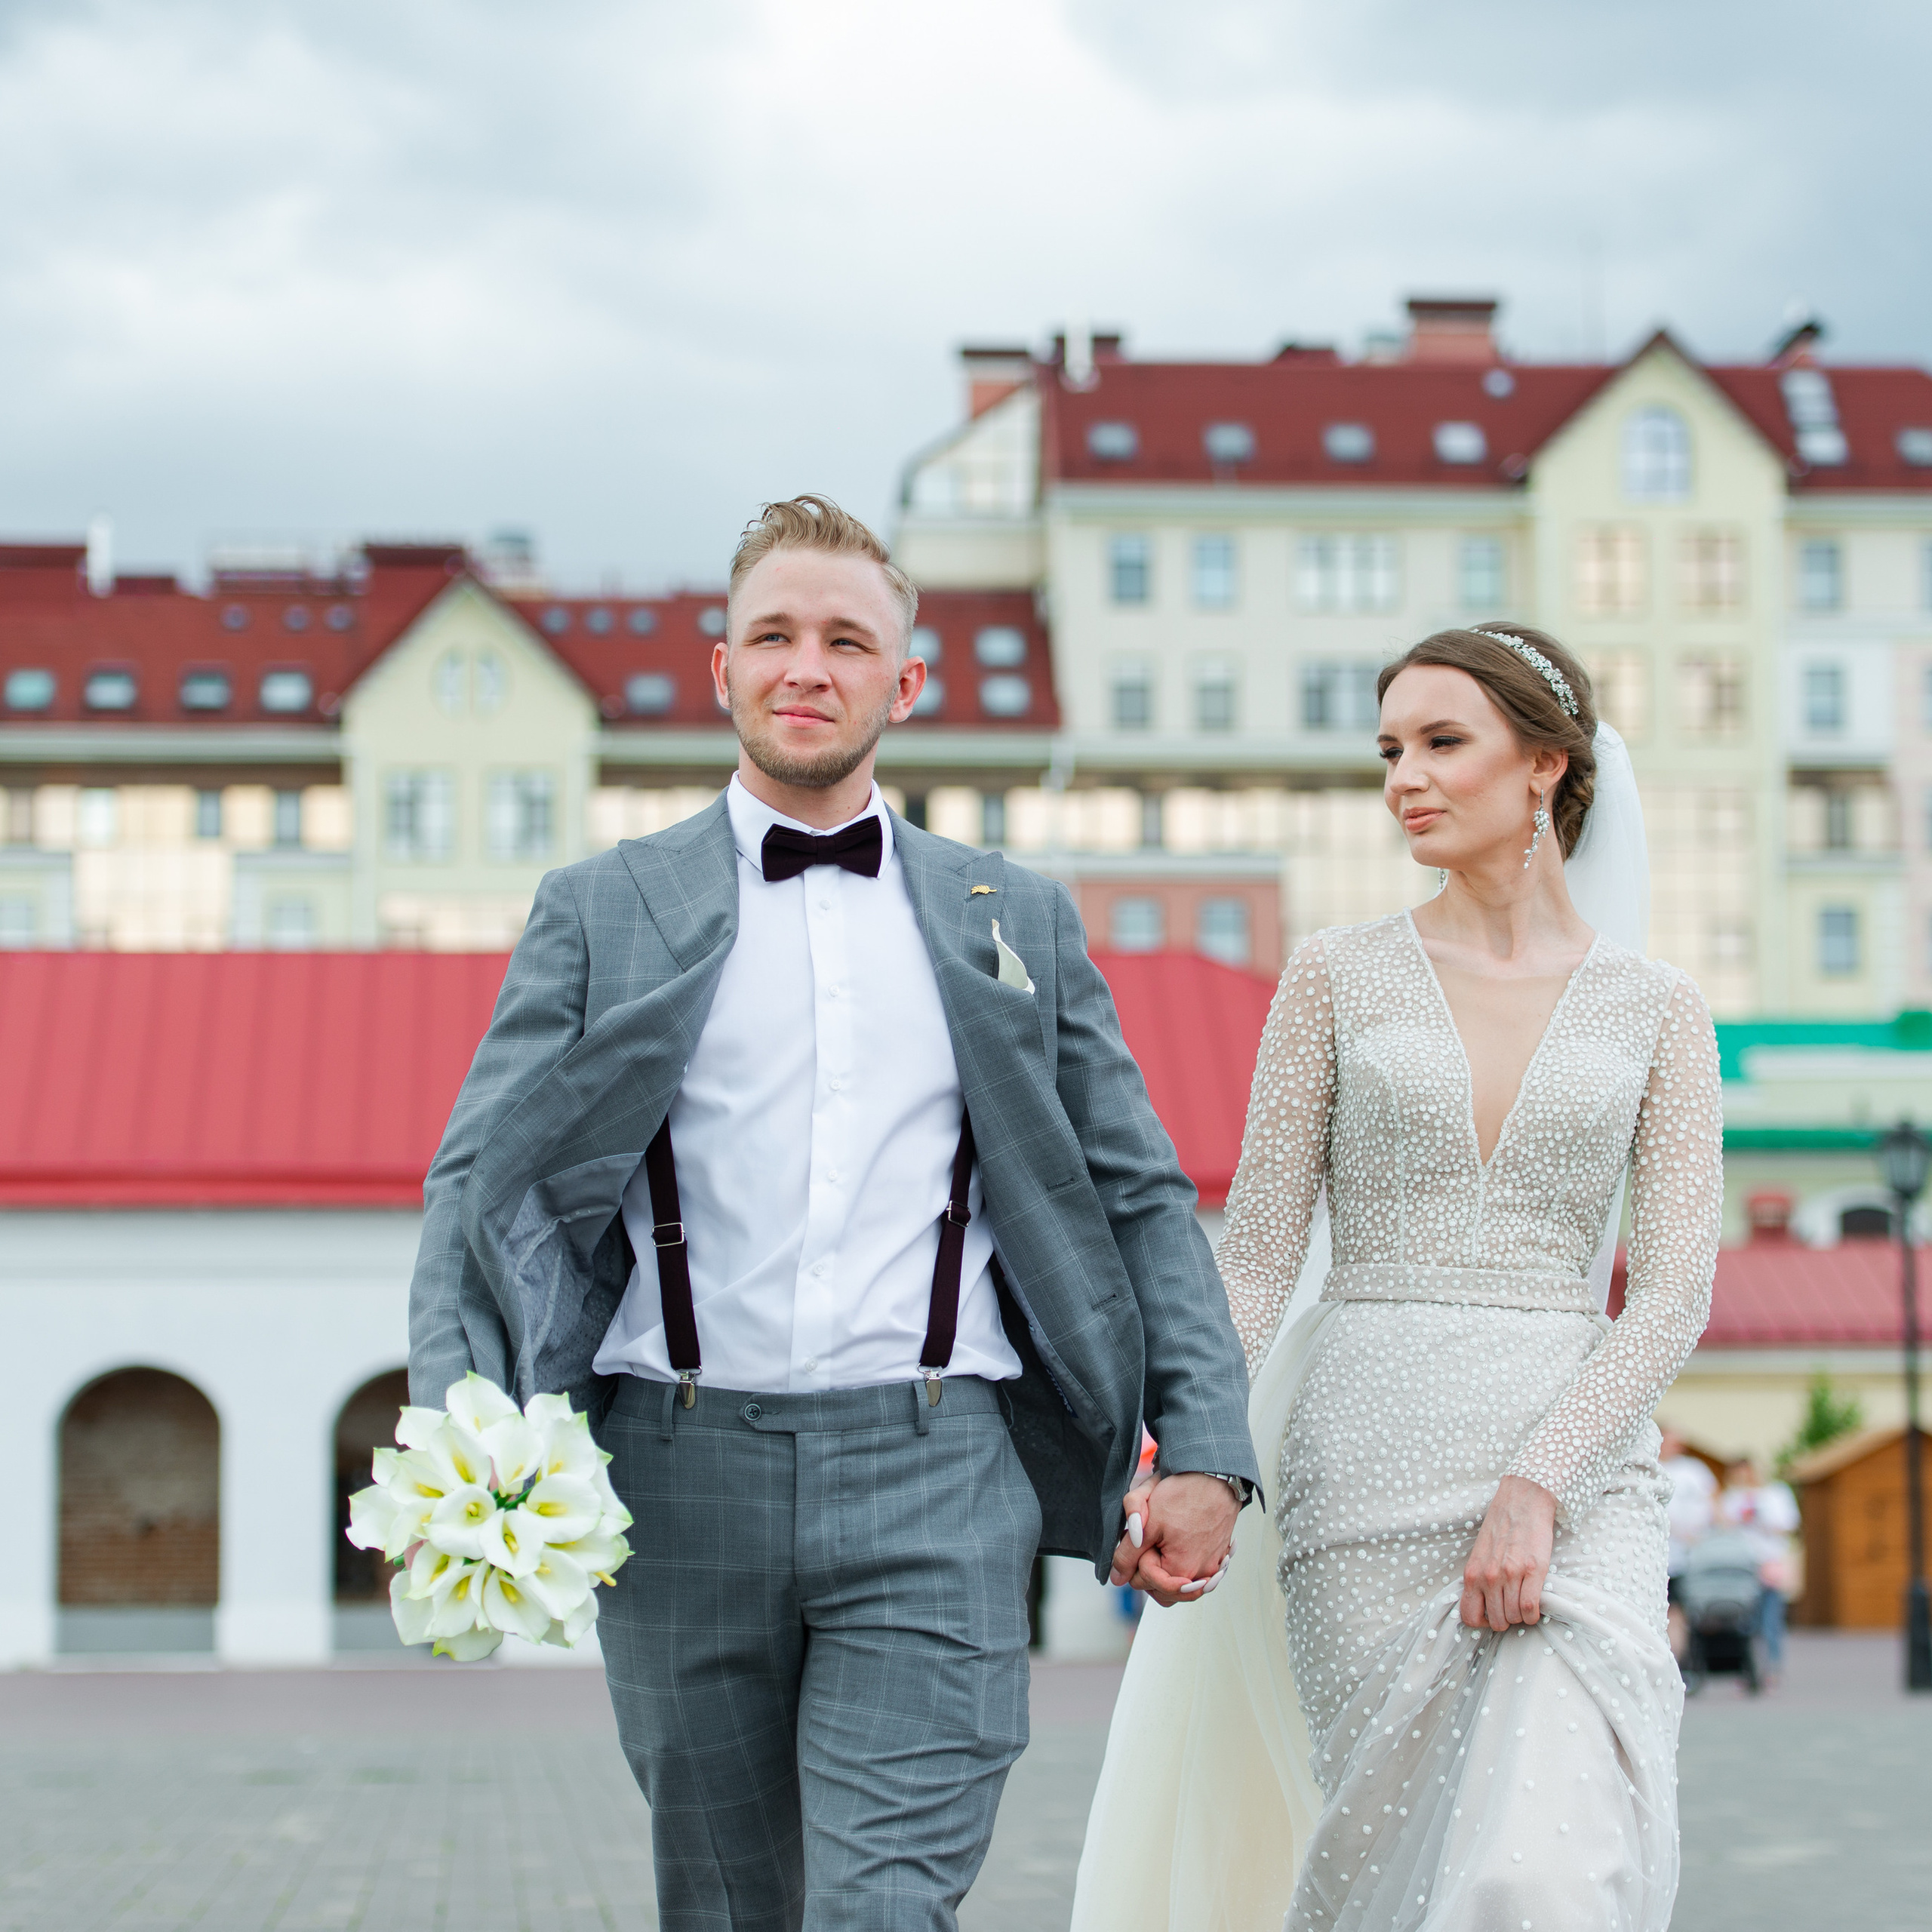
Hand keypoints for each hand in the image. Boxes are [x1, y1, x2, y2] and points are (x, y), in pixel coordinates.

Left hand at [1109, 1473, 1238, 1607]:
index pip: (1140, 1582)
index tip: (1143, 1536)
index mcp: (1181, 1570)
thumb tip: (1117, 1579)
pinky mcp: (1217, 1560)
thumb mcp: (1146, 1522)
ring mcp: (1211, 1569)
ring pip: (1174, 1586)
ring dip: (1162, 1568)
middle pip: (1158, 1589)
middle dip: (1147, 1566)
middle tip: (1150, 1538)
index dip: (1135, 1558)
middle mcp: (1200, 1577)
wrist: (1214, 1476)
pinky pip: (1192, 1576)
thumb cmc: (1183, 1494)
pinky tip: (1175, 1543)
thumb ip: (1127, 1554)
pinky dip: (1179, 1565)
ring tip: (1161, 1541)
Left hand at [1460, 1474, 1556, 1630]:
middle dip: (1505, 1620)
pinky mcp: (1533, 1571)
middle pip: (1496, 1621)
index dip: (1482, 1623)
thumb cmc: (1501, 1528)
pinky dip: (1533, 1614)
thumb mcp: (1480, 1554)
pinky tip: (1534, 1606)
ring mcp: (1511, 1574)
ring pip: (1514, 1618)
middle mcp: (1489, 1577)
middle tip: (1511, 1607)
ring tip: (1523, 1603)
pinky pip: (1530, 1609)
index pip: (1469, 1616)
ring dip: (1520, 1617)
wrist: (1522, 1502)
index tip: (1491, 1615)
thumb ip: (1479, 1579)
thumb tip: (1482, 1606)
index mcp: (1472, 1573)